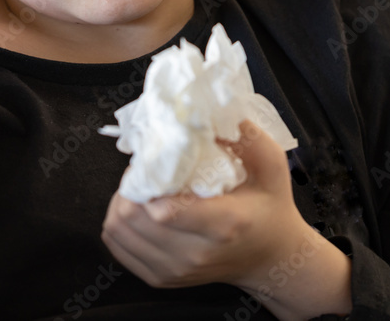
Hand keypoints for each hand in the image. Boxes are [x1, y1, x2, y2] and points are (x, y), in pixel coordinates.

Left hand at [101, 119, 351, 318]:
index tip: (153, 160)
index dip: (145, 180)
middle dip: (129, 186)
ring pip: (118, 231)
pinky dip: (118, 223)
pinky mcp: (161, 279)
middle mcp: (196, 254)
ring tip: (141, 187)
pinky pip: (117, 246)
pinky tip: (138, 209)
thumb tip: (205, 110)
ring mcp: (176, 270)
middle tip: (143, 170)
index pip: (163, 211)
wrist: (272, 259)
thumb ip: (244, 134)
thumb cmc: (271, 206)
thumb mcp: (271, 163)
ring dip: (121, 202)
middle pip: (131, 218)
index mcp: (224, 224)